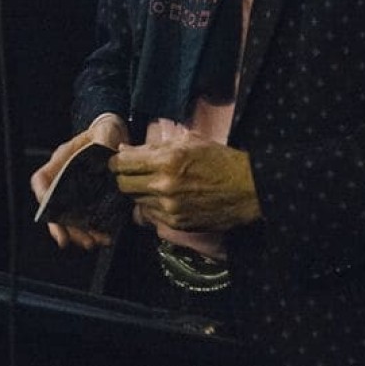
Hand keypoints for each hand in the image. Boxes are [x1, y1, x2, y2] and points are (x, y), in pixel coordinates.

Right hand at [30, 114, 128, 249]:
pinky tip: (105, 237)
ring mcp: (76, 191)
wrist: (114, 137)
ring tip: (93, 243)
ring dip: (79, 233)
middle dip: (60, 226)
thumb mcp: (104, 133)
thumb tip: (113, 151)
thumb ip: (105, 141)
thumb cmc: (104, 132)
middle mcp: (65, 178)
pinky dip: (93, 230)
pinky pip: (86, 219)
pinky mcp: (90, 199)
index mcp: (62, 161)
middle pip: (54, 207)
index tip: (48, 210)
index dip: (42, 195)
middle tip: (70, 241)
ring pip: (69, 218)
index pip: (42, 179)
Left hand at [111, 135, 260, 232]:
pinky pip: (150, 215)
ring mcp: (169, 208)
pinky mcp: (176, 224)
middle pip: (123, 185)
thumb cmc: (219, 159)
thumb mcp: (188, 141)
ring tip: (152, 184)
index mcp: (166, 160)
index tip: (118, 160)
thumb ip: (153, 146)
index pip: (123, 163)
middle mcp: (164, 186)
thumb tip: (125, 150)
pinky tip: (165, 197)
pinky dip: (152, 206)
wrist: (248, 189)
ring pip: (135, 201)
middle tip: (132, 173)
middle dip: (123, 177)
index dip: (116, 161)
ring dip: (139, 192)